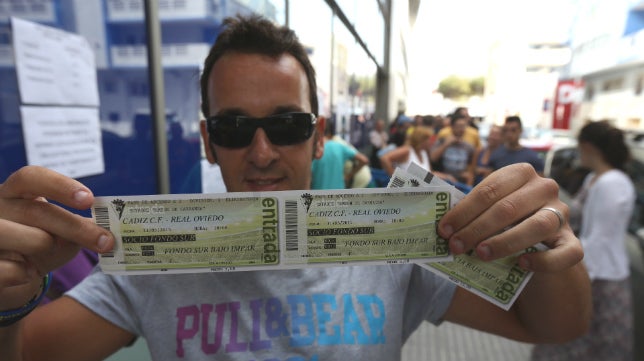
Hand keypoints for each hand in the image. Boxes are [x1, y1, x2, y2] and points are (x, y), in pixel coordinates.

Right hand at [0, 166, 113, 308]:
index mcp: (15, 193)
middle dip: (75, 227)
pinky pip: (5, 269)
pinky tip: (28, 272)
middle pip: (36, 210)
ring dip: (41, 245)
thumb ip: (82, 228)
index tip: (89, 199)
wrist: (8, 279)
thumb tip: (115, 230)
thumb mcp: (62, 234)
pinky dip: (23, 273)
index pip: (31, 177)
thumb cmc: (39, 246)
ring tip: (48, 251)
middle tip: (106, 241)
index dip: (60, 186)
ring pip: (16, 235)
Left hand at [437, 163, 581, 271]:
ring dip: (505, 242)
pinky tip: (521, 264)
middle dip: (477, 229)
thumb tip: (441, 223)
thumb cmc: (504, 222)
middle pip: (508, 208)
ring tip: (480, 254)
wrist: (538, 247)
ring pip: (537, 227)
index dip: (464, 211)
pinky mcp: (573, 242)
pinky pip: (565, 253)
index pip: (489, 190)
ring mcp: (562, 214)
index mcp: (521, 173)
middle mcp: (545, 188)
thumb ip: (472, 211)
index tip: (444, 230)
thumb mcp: (489, 209)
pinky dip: (543, 260)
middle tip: (455, 247)